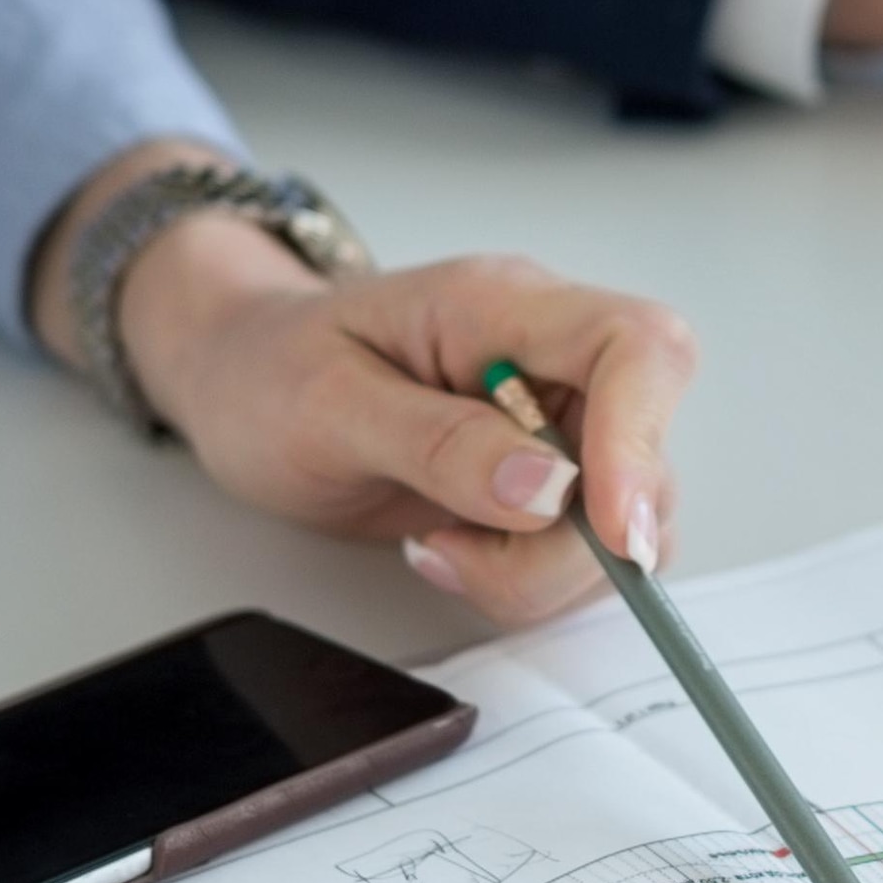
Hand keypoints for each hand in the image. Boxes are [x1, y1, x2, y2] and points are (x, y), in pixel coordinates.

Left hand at [31, 144, 700, 625]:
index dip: (642, 441)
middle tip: (450, 553)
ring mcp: (556, 422)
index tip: (613, 535)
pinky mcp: (545, 483)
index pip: (637, 347)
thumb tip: (550, 485)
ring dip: (538, 568)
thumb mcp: (327, 404)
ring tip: (434, 546)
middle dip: (568, 543)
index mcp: (506, 305)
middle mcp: (551, 358)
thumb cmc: (270, 369)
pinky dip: (526, 577)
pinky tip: (451, 549)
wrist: (239, 377)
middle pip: (643, 456)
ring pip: (626, 522)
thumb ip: (438, 443)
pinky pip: (584, 551)